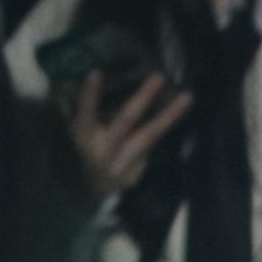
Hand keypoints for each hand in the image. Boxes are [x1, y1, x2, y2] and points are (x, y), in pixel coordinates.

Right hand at [63, 66, 191, 196]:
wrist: (91, 189)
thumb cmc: (84, 148)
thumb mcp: (76, 129)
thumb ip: (77, 108)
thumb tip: (73, 80)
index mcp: (84, 135)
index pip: (86, 112)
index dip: (90, 94)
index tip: (96, 71)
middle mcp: (103, 149)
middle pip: (125, 121)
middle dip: (143, 98)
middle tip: (159, 76)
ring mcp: (122, 163)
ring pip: (148, 135)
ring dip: (169, 115)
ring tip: (187, 96)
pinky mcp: (136, 172)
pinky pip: (152, 146)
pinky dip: (163, 127)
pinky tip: (177, 111)